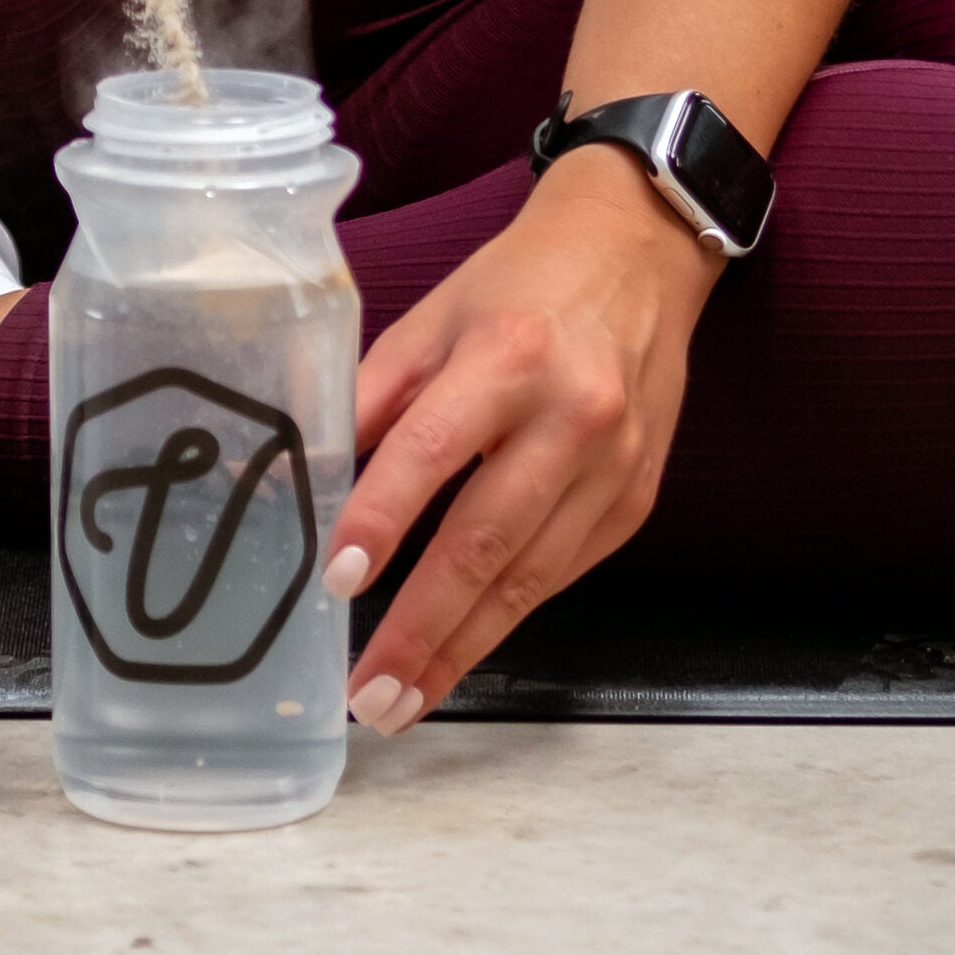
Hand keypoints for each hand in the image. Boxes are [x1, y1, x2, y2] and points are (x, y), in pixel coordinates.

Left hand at [321, 151, 719, 725]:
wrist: (639, 255)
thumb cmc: (521, 283)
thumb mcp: (436, 314)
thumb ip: (376, 393)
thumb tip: (315, 474)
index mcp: (509, 354)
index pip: (433, 450)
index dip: (383, 518)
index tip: (338, 580)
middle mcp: (572, 415)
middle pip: (486, 539)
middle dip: (422, 628)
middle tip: (368, 694)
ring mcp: (615, 465)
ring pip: (530, 577)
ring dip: (462, 647)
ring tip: (403, 699)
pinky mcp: (636, 500)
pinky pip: (564, 573)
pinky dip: (509, 614)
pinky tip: (464, 646)